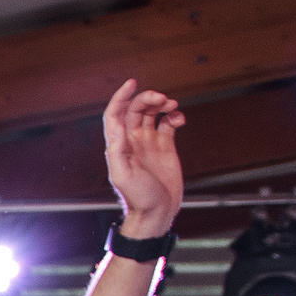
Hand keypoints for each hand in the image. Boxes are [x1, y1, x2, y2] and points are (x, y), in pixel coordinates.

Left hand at [103, 78, 185, 237]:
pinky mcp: (165, 147)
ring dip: (162, 104)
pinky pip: (168, 124)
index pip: (115, 114)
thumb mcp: (123, 175)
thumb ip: (118, 150)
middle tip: (163, 99)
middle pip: (136, 109)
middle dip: (148, 98)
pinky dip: (174, 117)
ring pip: (152, 113)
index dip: (121, 97)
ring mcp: (149, 143)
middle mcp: (132, 141)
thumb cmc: (138, 198)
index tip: (132, 82)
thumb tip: (116, 126)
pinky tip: (180, 120)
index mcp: (119, 145)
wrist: (157, 212)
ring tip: (173, 106)